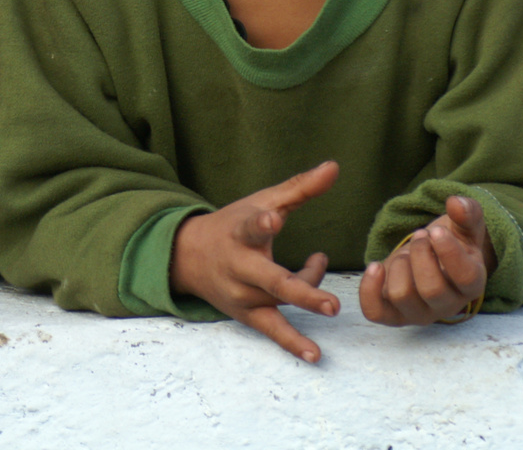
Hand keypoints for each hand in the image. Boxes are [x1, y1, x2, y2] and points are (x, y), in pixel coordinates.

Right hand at [170, 162, 341, 362]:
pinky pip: (272, 330)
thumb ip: (300, 188)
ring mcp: (242, 295)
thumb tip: (335, 167)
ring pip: (284, 298)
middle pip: (273, 281)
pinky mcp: (247, 314)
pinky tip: (315, 356)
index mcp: (240, 233)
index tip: (273, 219)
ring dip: (310, 294)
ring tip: (331, 306)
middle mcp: (239, 267)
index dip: (262, 222)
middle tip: (331, 304)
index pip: (250, 227)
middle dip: (303, 290)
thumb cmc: (234, 225)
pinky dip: (292, 343)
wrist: (187, 257)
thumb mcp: (261, 202)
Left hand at [359, 195, 492, 325]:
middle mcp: (448, 305)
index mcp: (472, 284)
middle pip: (432, 289)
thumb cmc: (449, 244)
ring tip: (405, 254)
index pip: (465, 277)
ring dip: (398, 265)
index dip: (449, 251)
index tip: (435, 231)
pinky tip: (376, 267)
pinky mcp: (393, 315)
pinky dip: (369, 288)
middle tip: (419, 237)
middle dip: (420, 255)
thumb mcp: (463, 226)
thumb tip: (456, 202)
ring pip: (402, 296)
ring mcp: (419, 313)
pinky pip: (374, 312)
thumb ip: (467, 213)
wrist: (428, 260)